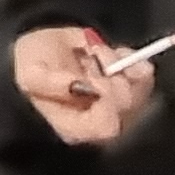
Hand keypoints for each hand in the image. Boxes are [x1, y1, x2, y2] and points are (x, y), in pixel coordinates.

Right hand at [11, 26, 148, 146]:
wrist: (42, 46)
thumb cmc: (32, 66)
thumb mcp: (30, 74)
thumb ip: (51, 83)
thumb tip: (80, 87)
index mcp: (76, 128)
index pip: (108, 127)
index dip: (107, 101)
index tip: (93, 80)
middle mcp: (102, 121)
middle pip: (128, 106)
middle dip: (110, 76)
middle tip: (89, 62)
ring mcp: (120, 104)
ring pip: (140, 88)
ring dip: (117, 62)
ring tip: (92, 55)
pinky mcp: (132, 85)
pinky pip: (144, 73)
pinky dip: (129, 57)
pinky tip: (107, 53)